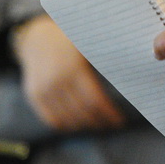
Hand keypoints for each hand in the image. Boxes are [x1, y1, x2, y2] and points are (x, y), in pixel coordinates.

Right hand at [13, 16, 125, 131]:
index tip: (120, 121)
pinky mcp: (33, 96)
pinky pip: (51, 119)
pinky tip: (78, 123)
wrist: (38, 37)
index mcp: (74, 68)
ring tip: (97, 125)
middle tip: (110, 125)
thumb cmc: (70, 41)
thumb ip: (105, 62)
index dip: (109, 114)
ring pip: (67, 120)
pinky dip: (66, 125)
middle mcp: (56, 81)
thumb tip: (132, 78)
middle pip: (82, 113)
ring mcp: (43, 90)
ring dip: (84, 126)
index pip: (95, 101)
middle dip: (99, 122)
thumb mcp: (89, 46)